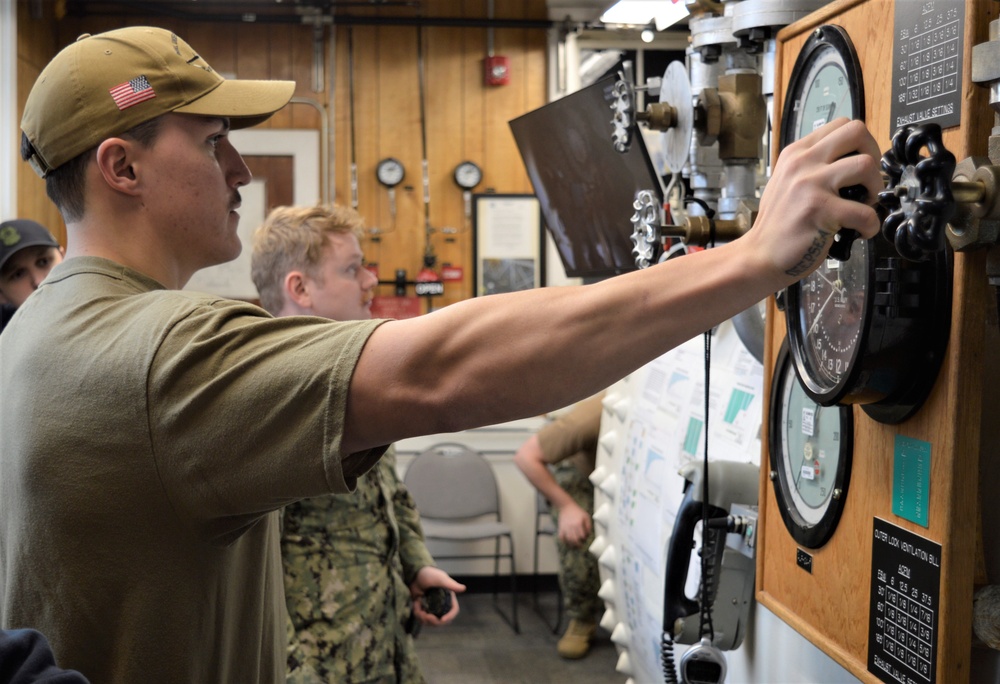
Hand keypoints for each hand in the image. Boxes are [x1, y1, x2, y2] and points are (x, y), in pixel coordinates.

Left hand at [410, 566, 465, 625]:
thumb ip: (451, 584)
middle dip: (433, 621)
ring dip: (423, 618)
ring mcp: (432, 608)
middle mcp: (442, 604)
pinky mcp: (423, 609)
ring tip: (418, 608)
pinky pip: (422, 618)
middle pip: (441, 620)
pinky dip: (418, 614)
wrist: (414, 574)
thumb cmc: (429, 574)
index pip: (453, 611)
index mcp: (448, 598)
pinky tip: (416, 604)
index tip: (442, 620)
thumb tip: (463, 588)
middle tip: (425, 616)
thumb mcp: (440, 579)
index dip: (450, 617)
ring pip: (430, 621)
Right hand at [557, 501, 592, 546]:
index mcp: (579, 524)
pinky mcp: (561, 528)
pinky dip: (564, 541)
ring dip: (572, 544)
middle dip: (578, 544)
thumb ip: (588, 525)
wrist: (566, 506)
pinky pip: (561, 537)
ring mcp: (565, 528)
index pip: (582, 536)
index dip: (584, 539)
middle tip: (580, 546)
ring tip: (574, 545)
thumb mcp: (586, 516)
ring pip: (568, 540)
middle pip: (575, 540)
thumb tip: (588, 534)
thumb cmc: (577, 511)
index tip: (584, 539)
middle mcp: (572, 527)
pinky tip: (567, 542)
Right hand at [746, 118, 882, 285]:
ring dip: (875, 188)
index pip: (842, 125)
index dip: (861, 144)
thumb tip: (849, 161)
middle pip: (857, 132)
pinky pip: (865, 212)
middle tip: (868, 182)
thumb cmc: (777, 225)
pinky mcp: (819, 210)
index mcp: (796, 153)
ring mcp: (810, 185)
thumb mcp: (786, 182)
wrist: (760, 255)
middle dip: (874, 156)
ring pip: (866, 165)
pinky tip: (859, 232)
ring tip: (864, 206)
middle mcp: (802, 163)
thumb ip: (812, 166)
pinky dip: (870, 225)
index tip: (860, 168)